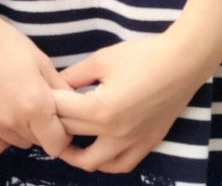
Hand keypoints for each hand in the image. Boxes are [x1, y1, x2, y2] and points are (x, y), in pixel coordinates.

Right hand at [0, 9, 73, 158]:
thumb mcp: (42, 62)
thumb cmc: (9, 44)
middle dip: (44, 129)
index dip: (64, 133)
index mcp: (36, 105)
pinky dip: (3, 135)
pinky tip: (2, 113)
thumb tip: (76, 108)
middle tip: (38, 104)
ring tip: (18, 103)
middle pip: (39, 142)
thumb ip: (61, 90)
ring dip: (24, 131)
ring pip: (19, 143)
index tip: (60, 117)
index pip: (58, 144)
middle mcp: (14, 121)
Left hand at [50, 30, 212, 174]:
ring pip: (93, 163)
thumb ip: (76, 74)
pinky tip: (98, 150)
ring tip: (66, 139)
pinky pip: (120, 165)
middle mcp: (113, 133)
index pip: (62, 112)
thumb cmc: (143, 55)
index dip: (47, 102)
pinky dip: (105, 163)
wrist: (182, 62)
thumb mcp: (104, 58)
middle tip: (48, 113)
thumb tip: (57, 83)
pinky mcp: (146, 144)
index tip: (39, 94)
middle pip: (72, 134)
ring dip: (76, 154)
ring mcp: (131, 142)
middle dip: (56, 123)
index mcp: (100, 109)